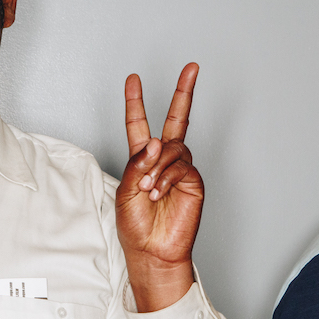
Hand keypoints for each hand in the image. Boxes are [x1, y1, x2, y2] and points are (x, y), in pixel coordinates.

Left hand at [115, 62, 203, 311]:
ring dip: (156, 167)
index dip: (135, 101)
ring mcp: (181, 169)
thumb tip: (155, 141)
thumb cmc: (135, 225)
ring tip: (148, 190)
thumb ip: (137, 164)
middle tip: (191, 67)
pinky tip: (158, 192)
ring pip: (172, 148)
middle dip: (184, 92)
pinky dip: (166, 177)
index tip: (133, 79)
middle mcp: (164, 160)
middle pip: (176, 120)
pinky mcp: (194, 182)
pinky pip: (181, 166)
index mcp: (142, 160)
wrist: (151, 251)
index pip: (139, 124)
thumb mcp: (125, 191)